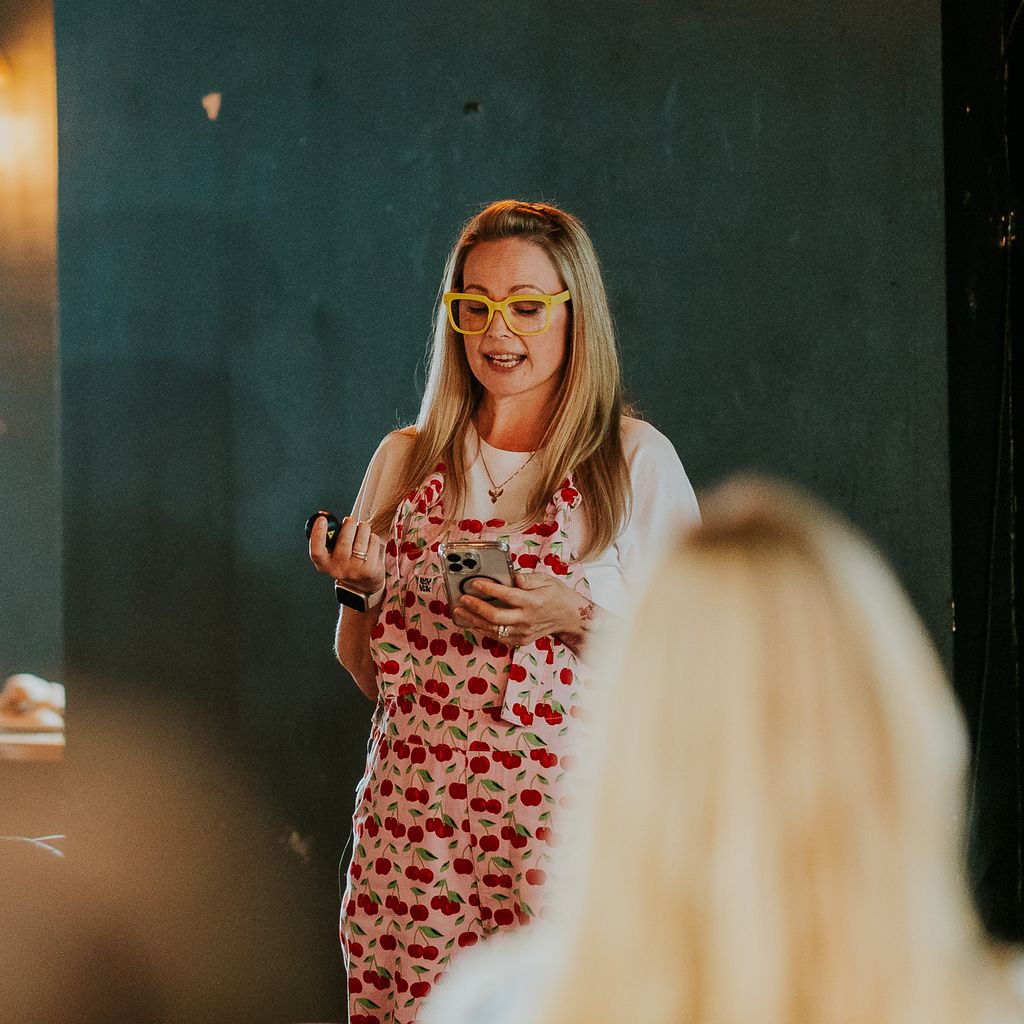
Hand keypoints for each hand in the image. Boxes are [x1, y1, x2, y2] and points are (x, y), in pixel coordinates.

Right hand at [308, 514, 384, 594]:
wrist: (365, 585)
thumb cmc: (347, 562)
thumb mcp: (333, 555)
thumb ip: (329, 539)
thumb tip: (324, 519)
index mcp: (324, 564)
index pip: (317, 551)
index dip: (317, 534)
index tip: (321, 519)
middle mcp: (338, 569)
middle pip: (344, 539)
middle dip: (349, 524)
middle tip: (350, 520)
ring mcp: (354, 570)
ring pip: (361, 536)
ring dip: (363, 527)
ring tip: (362, 529)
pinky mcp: (370, 569)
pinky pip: (373, 541)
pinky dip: (372, 537)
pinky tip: (370, 543)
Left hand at [451, 572, 590, 647]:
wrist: (568, 617)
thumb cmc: (556, 595)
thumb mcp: (546, 580)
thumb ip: (528, 578)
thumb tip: (512, 576)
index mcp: (533, 601)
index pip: (508, 596)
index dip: (490, 589)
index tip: (476, 583)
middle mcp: (527, 619)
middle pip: (497, 617)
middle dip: (477, 608)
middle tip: (463, 599)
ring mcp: (523, 632)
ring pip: (494, 629)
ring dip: (474, 621)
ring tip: (460, 611)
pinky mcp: (521, 640)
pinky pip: (498, 637)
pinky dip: (483, 630)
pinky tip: (472, 623)